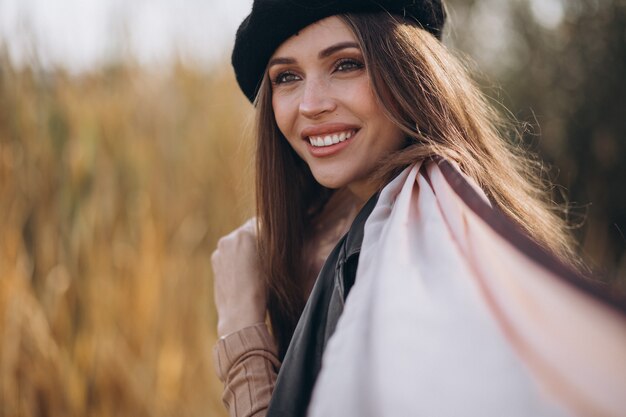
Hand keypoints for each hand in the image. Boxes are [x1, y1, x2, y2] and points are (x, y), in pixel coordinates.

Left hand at [211, 218, 266, 337]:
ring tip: (254, 269)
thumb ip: (269, 241)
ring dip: (245, 250)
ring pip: (237, 243)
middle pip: (247, 232)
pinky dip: (236, 260)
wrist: (240, 313)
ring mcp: (219, 251)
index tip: (274, 243)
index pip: (260, 223)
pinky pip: (229, 254)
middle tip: (265, 256)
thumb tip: (269, 233)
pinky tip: (243, 275)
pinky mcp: (215, 262)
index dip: (269, 232)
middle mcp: (228, 239)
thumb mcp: (273, 261)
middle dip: (256, 240)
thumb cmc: (262, 289)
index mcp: (244, 235)